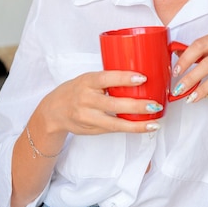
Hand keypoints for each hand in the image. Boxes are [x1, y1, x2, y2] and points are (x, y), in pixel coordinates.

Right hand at [35, 69, 161, 136]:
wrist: (53, 111)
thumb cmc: (76, 90)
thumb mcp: (88, 79)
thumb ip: (108, 79)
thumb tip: (139, 77)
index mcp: (86, 81)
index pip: (106, 78)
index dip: (124, 78)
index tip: (142, 77)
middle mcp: (86, 99)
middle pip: (114, 104)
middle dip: (137, 105)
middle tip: (154, 104)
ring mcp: (88, 117)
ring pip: (115, 122)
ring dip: (137, 124)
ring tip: (154, 123)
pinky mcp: (91, 129)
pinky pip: (113, 129)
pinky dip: (130, 128)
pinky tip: (144, 127)